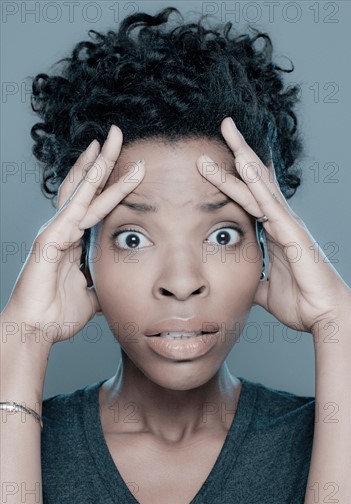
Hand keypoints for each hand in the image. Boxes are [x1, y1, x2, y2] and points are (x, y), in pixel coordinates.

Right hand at [2, 125, 144, 344]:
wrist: (34, 329)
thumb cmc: (57, 313)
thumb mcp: (91, 295)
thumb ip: (103, 283)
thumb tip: (117, 285)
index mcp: (72, 238)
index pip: (92, 202)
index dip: (106, 181)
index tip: (124, 162)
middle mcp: (63, 228)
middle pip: (85, 187)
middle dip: (102, 160)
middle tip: (117, 134)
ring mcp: (56, 230)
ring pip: (80, 190)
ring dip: (97, 165)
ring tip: (111, 140)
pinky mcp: (50, 238)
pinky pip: (73, 208)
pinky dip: (87, 187)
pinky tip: (96, 167)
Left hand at [196, 117, 350, 333]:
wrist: (325, 316)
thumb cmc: (301, 302)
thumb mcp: (265, 289)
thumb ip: (253, 279)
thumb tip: (240, 280)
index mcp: (274, 231)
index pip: (251, 196)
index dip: (235, 175)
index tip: (220, 156)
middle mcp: (280, 221)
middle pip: (255, 180)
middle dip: (238, 152)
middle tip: (224, 125)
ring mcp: (286, 224)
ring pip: (260, 183)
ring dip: (241, 157)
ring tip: (227, 131)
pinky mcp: (291, 232)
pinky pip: (269, 202)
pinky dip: (255, 181)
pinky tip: (243, 163)